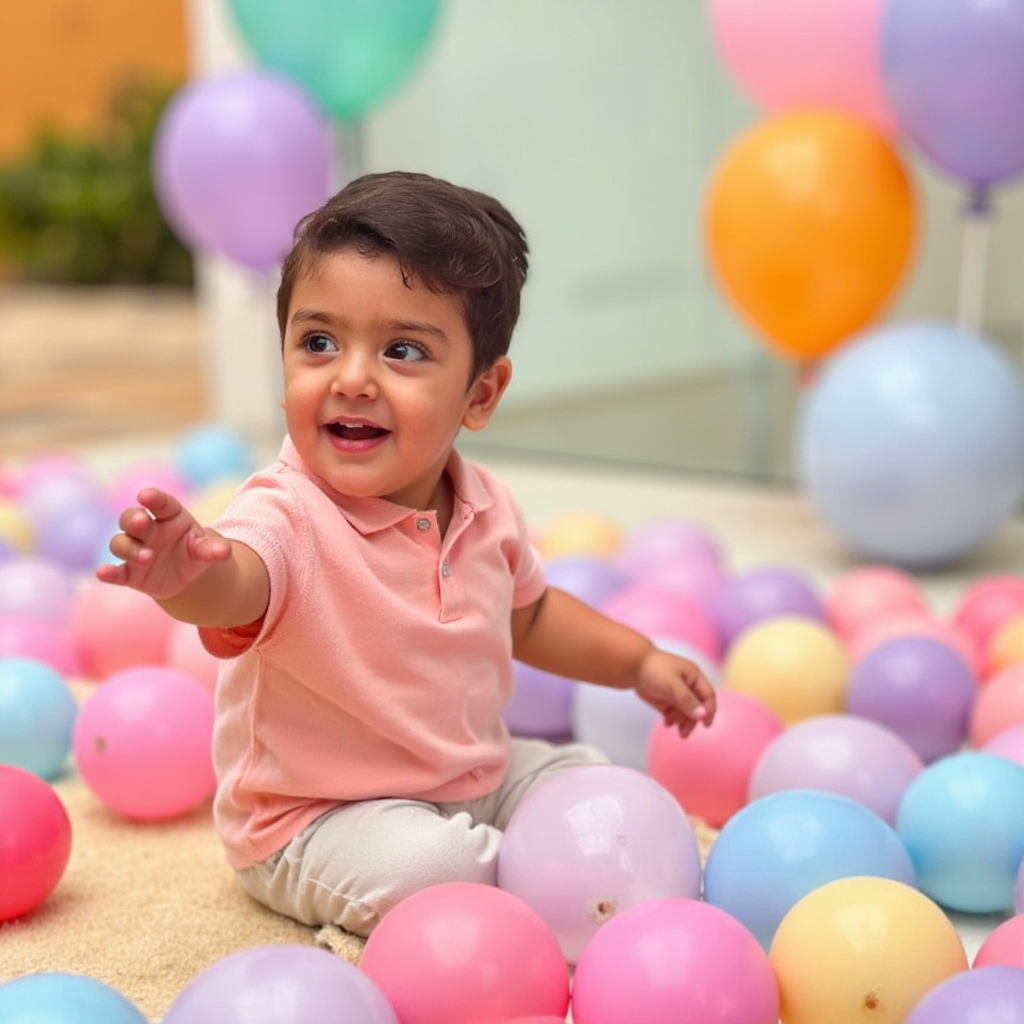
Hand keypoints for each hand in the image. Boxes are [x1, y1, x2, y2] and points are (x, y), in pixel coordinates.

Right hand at [96, 488, 231, 600]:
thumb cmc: (195, 552)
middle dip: (134, 519)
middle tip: (142, 522)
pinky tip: (101, 573)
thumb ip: (213, 549)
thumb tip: (225, 551)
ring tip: (147, 557)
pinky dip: (108, 573)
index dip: (153, 498)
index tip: (145, 495)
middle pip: (132, 518)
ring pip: (121, 543)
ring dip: (130, 549)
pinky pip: (116, 572)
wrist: (186, 576)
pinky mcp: (129, 573)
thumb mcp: (206, 549)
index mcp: (168, 515)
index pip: (160, 502)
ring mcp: (135, 550)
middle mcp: (147, 530)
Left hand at [632, 647, 716, 738]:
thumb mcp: (672, 685)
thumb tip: (703, 715)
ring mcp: (675, 692)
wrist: (630, 666)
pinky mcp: (664, 699)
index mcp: (693, 676)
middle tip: (684, 733)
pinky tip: (666, 723)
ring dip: (682, 722)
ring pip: (685, 712)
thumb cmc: (654, 670)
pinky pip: (672, 713)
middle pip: (697, 707)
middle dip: (692, 720)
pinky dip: (671, 719)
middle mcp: (687, 685)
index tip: (706, 725)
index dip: (709, 710)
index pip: (708, 695)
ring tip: (675, 729)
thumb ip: (687, 700)